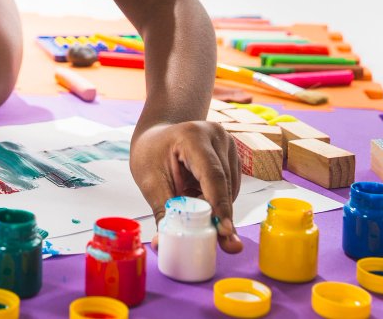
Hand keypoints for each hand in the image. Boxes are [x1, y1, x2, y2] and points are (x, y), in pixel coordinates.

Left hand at [130, 121, 242, 252]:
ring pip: (230, 189)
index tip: (224, 231)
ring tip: (193, 207)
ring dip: (217, 208)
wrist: (157, 136)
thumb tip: (163, 244)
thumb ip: (163, 212)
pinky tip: (199, 198)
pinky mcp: (232, 156)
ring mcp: (227, 144)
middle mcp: (216, 136)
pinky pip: (230, 187)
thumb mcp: (150, 182)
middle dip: (220, 216)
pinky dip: (217, 200)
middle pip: (224, 185)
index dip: (219, 205)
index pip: (212, 175)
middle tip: (223, 245)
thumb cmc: (151, 155)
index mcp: (193, 136)